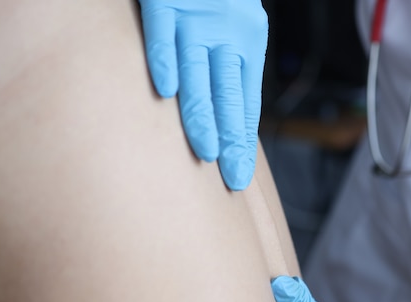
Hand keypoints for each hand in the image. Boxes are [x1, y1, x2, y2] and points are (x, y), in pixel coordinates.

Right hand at [138, 0, 267, 189]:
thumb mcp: (230, 23)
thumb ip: (226, 61)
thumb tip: (220, 112)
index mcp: (247, 38)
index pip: (246, 98)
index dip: (243, 136)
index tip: (240, 173)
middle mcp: (227, 29)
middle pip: (228, 92)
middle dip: (231, 137)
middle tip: (231, 176)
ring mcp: (197, 13)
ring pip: (200, 69)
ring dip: (202, 111)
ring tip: (207, 150)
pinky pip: (162, 31)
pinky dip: (163, 58)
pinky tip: (168, 90)